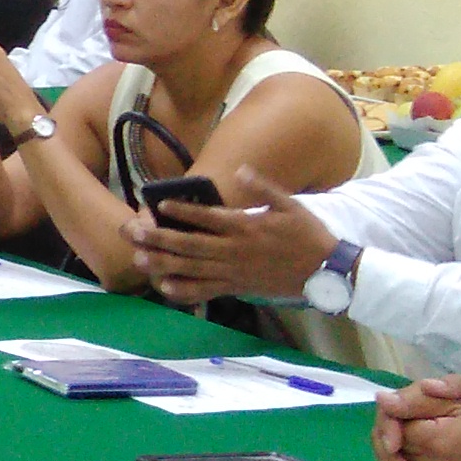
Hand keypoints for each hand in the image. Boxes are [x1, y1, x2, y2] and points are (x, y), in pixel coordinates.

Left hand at [134, 178, 335, 307]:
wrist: (327, 271)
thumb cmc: (308, 234)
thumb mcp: (290, 204)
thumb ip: (263, 187)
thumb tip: (241, 170)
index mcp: (247, 227)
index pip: (208, 218)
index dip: (182, 211)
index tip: (160, 205)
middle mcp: (235, 250)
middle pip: (190, 245)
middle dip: (159, 238)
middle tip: (133, 233)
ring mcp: (235, 272)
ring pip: (193, 269)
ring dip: (164, 263)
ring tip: (139, 258)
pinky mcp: (238, 287)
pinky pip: (207, 291)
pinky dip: (186, 291)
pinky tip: (165, 287)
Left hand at [374, 377, 460, 460]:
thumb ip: (421, 401)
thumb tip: (382, 400)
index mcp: (435, 442)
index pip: (392, 427)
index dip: (393, 418)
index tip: (402, 412)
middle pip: (389, 451)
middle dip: (390, 437)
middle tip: (403, 427)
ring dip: (396, 457)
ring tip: (410, 444)